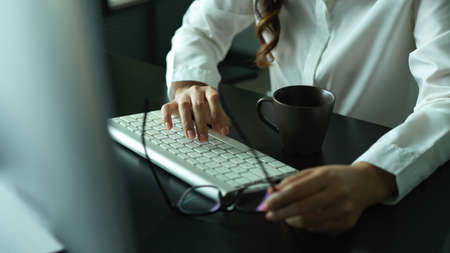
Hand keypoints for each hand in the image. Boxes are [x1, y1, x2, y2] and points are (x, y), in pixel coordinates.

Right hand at [161, 81, 230, 141]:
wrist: (191, 93)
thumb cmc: (206, 104)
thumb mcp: (215, 109)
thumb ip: (221, 120)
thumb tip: (224, 131)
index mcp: (209, 91)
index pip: (213, 99)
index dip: (216, 113)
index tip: (218, 129)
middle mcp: (196, 91)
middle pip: (198, 105)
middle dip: (201, 124)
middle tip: (203, 138)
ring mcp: (183, 96)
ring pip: (183, 107)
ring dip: (187, 123)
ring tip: (190, 136)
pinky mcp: (172, 102)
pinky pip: (166, 108)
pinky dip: (167, 117)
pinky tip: (169, 127)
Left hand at [262, 162, 395, 232]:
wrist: (365, 184)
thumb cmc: (337, 176)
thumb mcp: (316, 171)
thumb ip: (294, 180)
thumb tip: (274, 191)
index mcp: (326, 176)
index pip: (296, 190)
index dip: (279, 198)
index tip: (267, 203)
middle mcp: (336, 193)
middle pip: (301, 207)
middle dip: (281, 213)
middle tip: (270, 214)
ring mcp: (342, 209)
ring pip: (309, 221)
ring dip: (291, 221)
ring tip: (284, 217)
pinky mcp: (346, 222)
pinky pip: (319, 228)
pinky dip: (305, 226)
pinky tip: (301, 220)